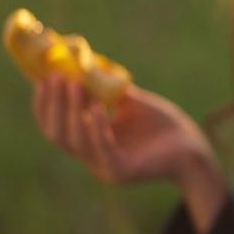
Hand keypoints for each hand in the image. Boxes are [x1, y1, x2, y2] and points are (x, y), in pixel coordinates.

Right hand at [31, 73, 217, 187]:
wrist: (192, 147)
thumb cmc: (162, 126)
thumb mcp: (129, 103)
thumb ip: (106, 89)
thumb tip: (84, 62)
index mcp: (89, 141)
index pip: (54, 126)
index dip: (44, 105)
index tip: (42, 79)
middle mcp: (91, 157)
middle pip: (58, 134)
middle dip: (54, 105)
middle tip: (55, 78)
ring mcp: (104, 166)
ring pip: (76, 141)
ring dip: (72, 111)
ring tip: (74, 86)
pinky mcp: (122, 171)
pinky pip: (102, 148)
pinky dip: (97, 127)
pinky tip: (98, 108)